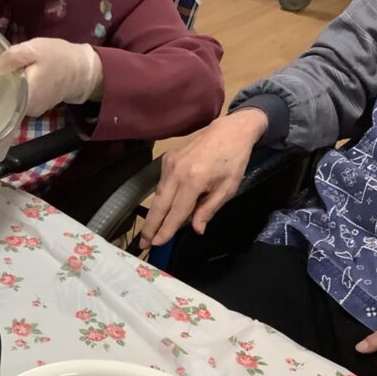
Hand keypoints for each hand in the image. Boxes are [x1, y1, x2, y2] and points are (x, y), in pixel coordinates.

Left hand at [0, 38, 102, 117]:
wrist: (83, 70)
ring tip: (10, 71)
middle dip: (0, 84)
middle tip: (0, 68)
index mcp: (25, 96)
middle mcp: (27, 109)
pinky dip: (18, 89)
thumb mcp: (35, 49)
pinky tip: (18, 78)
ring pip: (12, 98)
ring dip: (10, 86)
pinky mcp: (36, 107)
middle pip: (4, 98)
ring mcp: (32, 111)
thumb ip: (13, 57)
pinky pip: (20, 99)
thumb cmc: (59, 58)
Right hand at [139, 108, 268, 248]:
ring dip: (153, 215)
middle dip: (150, 226)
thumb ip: (209, 209)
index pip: (177, 211)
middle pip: (160, 205)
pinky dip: (161, 199)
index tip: (157, 244)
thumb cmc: (234, 160)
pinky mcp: (167, 159)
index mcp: (194, 180)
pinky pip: (162, 184)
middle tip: (142, 244)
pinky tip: (161, 210)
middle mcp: (177, 172)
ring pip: (158, 195)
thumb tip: (196, 229)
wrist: (229, 130)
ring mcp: (169, 164)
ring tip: (148, 232)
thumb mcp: (228, 188)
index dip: (167, 230)